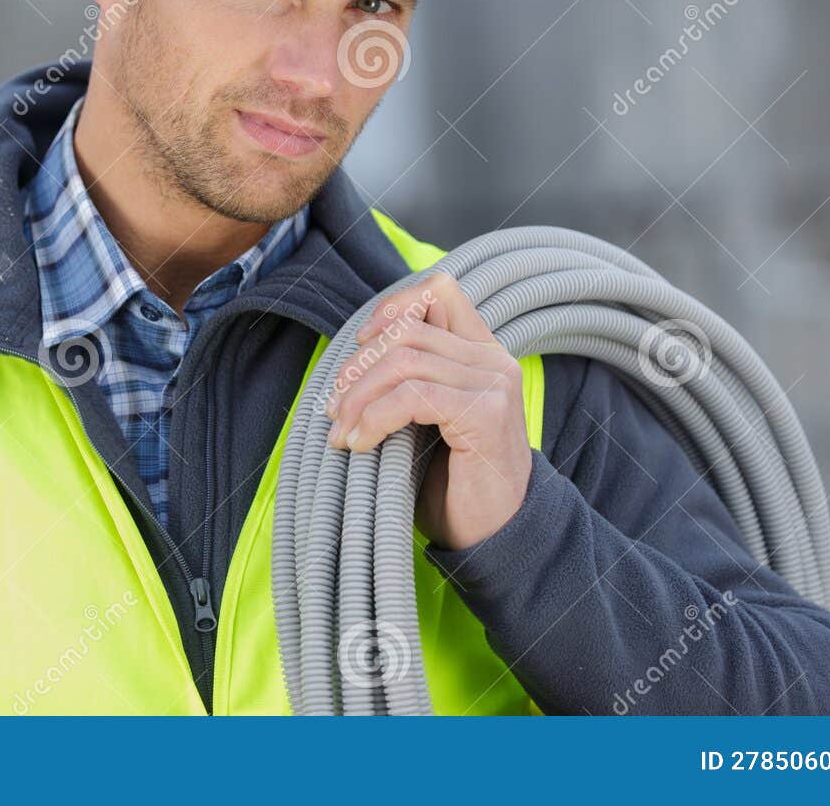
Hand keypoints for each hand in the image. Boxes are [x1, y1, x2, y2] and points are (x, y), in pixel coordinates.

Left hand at [323, 271, 530, 550]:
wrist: (496, 536)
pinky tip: (361, 444)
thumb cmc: (454, 481)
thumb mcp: (425, 420)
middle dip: (358, 367)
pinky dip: (374, 418)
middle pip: (407, 329)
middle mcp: (493, 359)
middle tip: (333, 409)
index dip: (390, 309)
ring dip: (358, 397)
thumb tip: (348, 364)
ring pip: (405, 360)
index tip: (358, 349)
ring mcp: (494, 384)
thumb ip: (407, 381)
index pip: (438, 292)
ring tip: (341, 433)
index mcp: (480, 352)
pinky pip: (413, 397)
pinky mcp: (486, 414)